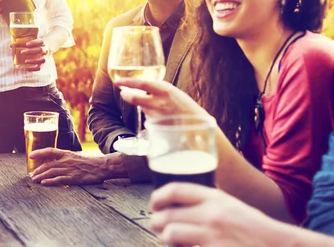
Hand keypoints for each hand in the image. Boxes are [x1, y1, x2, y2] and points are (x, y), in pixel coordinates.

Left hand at [15, 38, 49, 71]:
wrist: (46, 49)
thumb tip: (10, 45)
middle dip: (31, 51)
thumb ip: (22, 43)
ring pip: (42, 60)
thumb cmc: (36, 45)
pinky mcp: (43, 64)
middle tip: (22, 52)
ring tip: (25, 61)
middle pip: (40, 50)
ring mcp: (45, 57)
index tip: (26, 44)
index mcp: (43, 43)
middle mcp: (45, 50)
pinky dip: (33, 69)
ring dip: (34, 61)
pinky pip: (40, 67)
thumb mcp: (31, 42)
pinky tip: (27, 69)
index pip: (40, 41)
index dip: (34, 43)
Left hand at [30, 148, 114, 184]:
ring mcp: (69, 169)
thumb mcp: (75, 157)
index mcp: (66, 154)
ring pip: (51, 172)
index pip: (50, 151)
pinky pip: (59, 179)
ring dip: (41, 176)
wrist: (101, 166)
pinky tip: (44, 183)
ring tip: (34, 180)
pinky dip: (50, 181)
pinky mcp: (73, 178)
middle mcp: (66, 160)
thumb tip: (55, 163)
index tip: (30, 156)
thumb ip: (65, 159)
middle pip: (48, 164)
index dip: (39, 152)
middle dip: (37, 170)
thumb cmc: (88, 163)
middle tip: (31, 175)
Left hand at [114, 78, 205, 118]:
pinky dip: (151, 116)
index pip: (142, 83)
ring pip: (142, 108)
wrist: (198, 125)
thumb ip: (159, 90)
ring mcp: (157, 115)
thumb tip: (142, 88)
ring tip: (159, 108)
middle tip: (123, 94)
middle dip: (127, 96)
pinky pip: (148, 118)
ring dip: (144, 107)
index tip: (118, 82)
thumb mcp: (174, 93)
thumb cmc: (186, 107)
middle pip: (135, 98)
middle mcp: (160, 102)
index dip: (128, 82)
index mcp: (165, 90)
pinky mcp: (156, 126)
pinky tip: (162, 118)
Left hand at [150, 183, 284, 246]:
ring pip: (170, 234)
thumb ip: (209, 202)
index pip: (176, 190)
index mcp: (216, 198)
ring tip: (165, 239)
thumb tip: (181, 203)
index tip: (153, 204)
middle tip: (156, 225)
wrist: (278, 246)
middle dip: (156, 221)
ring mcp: (212, 237)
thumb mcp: (231, 205)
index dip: (158, 196)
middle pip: (168, 214)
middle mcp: (212, 215)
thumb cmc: (256, 229)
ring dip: (164, 238)